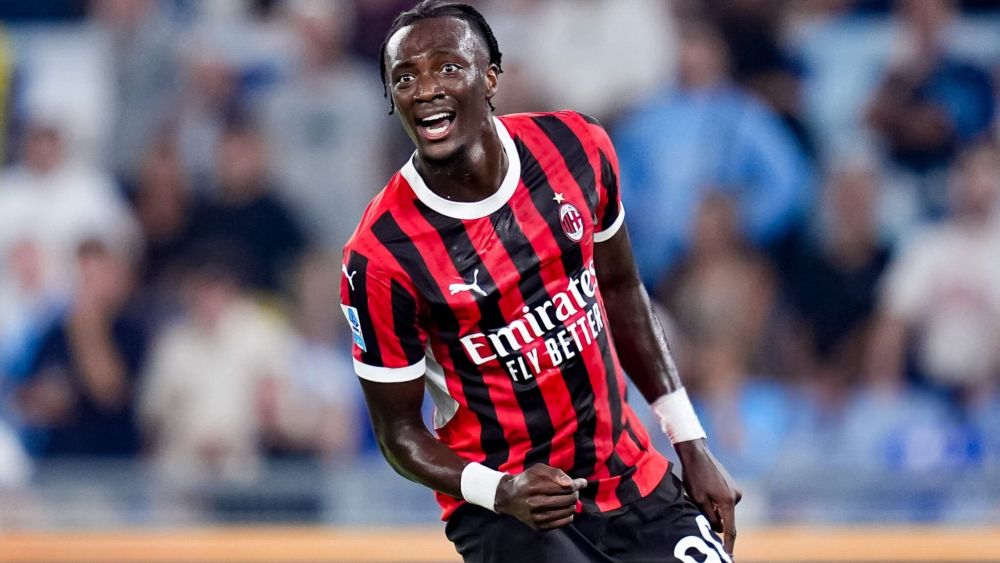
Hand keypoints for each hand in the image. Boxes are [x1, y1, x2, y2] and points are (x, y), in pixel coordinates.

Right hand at [494, 464, 586, 529]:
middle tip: (573, 491)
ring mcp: (536, 517)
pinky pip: (563, 522)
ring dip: (572, 504)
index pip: (564, 487)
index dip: (576, 484)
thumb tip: (571, 483)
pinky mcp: (539, 527)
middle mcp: (533, 504)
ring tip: (568, 499)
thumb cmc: (527, 481)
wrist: (510, 498)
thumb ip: (555, 473)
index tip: (581, 482)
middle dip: (575, 494)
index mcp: (533, 487)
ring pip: (567, 512)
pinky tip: (564, 509)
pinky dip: (568, 515)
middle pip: (567, 500)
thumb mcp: (538, 470)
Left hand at [676, 439, 741, 556]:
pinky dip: (716, 503)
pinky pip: (724, 502)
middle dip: (716, 523)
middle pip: (727, 519)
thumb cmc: (694, 476)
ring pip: (725, 510)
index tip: (728, 557)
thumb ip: (710, 517)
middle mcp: (736, 497)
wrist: (697, 454)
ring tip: (699, 496)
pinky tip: (705, 492)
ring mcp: (735, 490)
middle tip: (703, 514)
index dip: (728, 545)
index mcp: (728, 502)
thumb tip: (719, 529)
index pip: (730, 530)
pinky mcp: (732, 485)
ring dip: (715, 511)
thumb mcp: (698, 500)